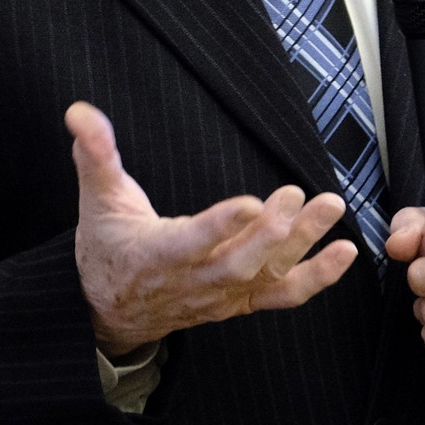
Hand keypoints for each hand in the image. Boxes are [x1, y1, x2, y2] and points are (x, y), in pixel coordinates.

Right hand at [66, 101, 357, 356]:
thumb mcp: (96, 200)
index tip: (251, 203)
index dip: (220, 227)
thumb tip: (79, 112)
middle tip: (298, 194)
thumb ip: (94, 155)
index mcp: (155, 255)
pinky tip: (345, 253)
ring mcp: (220, 296)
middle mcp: (192, 282)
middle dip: (272, 234)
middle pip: (238, 264)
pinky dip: (316, 278)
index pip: (190, 243)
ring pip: (266, 275)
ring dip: (303, 245)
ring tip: (331, 208)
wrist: (109, 312)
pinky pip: (282, 294)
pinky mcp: (239, 301)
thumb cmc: (106, 249)